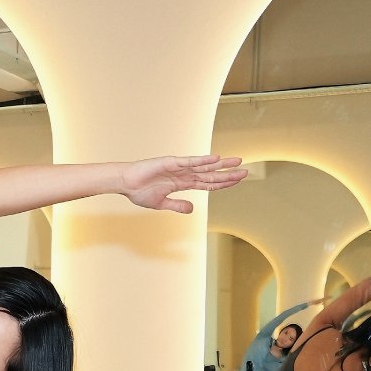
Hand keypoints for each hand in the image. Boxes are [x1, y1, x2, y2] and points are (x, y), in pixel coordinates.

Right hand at [118, 155, 246, 213]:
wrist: (125, 183)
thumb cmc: (139, 192)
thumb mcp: (161, 203)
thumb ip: (177, 205)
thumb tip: (192, 210)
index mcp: (182, 184)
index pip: (207, 184)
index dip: (222, 183)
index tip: (236, 181)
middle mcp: (184, 174)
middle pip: (210, 175)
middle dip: (228, 174)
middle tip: (245, 172)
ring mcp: (179, 167)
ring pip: (204, 167)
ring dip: (221, 165)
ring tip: (237, 162)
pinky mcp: (171, 162)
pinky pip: (190, 161)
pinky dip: (203, 160)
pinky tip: (216, 159)